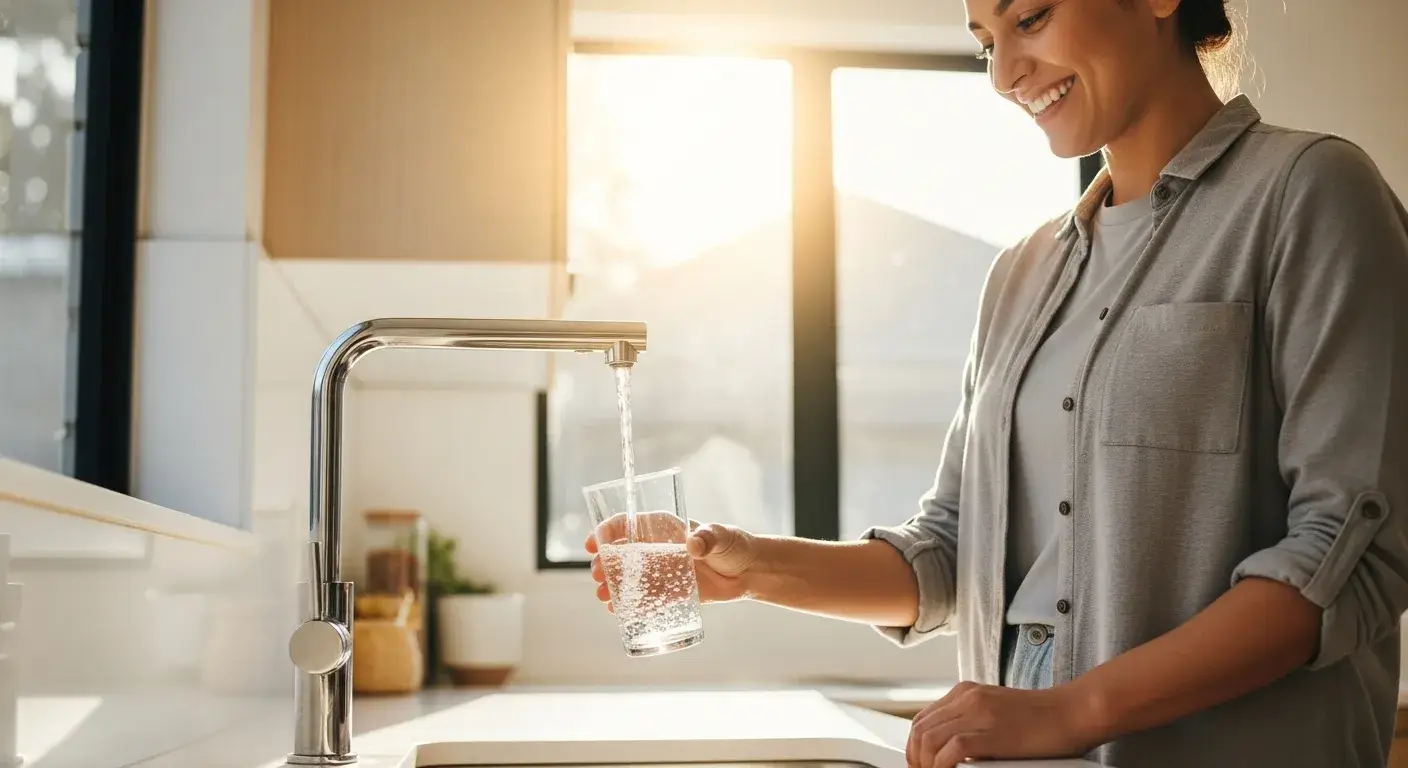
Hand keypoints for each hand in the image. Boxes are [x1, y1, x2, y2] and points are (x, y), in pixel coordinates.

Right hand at [586, 515, 759, 610]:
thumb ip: (707, 539)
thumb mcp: (721, 538)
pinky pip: (644, 598)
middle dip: (605, 563)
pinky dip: (629, 604)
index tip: (593, 544)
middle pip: (621, 553)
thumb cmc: (734, 545)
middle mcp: (656, 548)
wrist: (749, 572)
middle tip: (598, 575)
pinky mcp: (669, 591)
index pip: (627, 525)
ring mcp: (661, 571)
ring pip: (628, 577)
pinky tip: (617, 611)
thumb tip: (694, 545)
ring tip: (604, 597)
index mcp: (663, 527)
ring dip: (612, 586)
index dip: (606, 532)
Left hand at [906, 682, 1101, 767]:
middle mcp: (967, 698)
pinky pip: (951, 751)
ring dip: (925, 764)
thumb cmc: (1044, 718)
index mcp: (967, 692)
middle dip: (915, 757)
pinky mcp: (990, 732)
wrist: (1073, 712)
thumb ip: (973, 721)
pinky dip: (941, 767)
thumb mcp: (998, 712)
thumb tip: (952, 748)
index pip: (923, 718)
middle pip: (920, 729)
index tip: (919, 762)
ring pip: (928, 739)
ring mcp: (978, 713)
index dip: (915, 744)